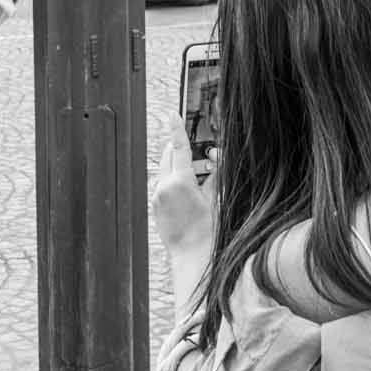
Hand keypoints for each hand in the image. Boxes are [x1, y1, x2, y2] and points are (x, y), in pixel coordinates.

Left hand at [153, 138, 215, 253]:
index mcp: (180, 182)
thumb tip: (216, 155)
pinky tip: (189, 195)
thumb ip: (215, 173)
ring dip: (179, 167)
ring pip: (165, 169)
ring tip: (199, 182)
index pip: (179, 147)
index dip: (177, 128)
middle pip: (169, 155)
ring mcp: (156, 196)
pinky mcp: (154, 205)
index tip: (174, 114)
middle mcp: (163, 187)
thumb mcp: (216, 198)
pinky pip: (163, 184)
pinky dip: (174, 181)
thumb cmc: (208, 231)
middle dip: (182, 151)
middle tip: (203, 160)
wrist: (192, 255)